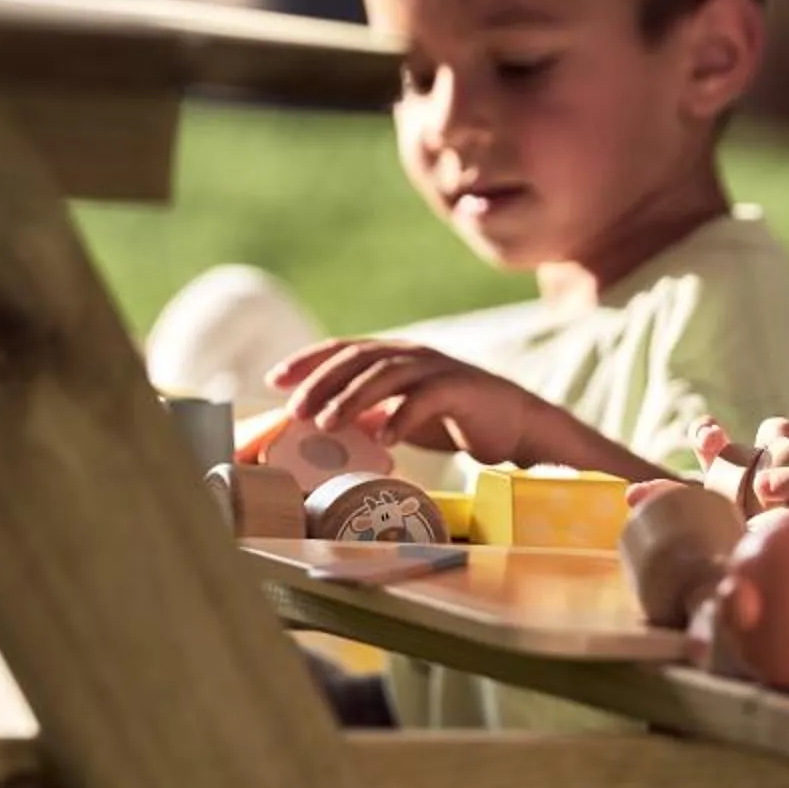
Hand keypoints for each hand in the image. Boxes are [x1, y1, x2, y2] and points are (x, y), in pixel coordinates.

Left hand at [269, 338, 555, 463]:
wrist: (514, 424)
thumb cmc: (452, 418)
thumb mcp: (400, 413)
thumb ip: (366, 412)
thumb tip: (320, 424)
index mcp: (395, 355)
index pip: (343, 349)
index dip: (307, 361)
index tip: (274, 379)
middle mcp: (413, 354)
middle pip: (359, 358)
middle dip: (322, 382)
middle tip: (297, 410)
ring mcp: (438, 368)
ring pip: (388, 374)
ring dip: (353, 398)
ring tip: (328, 424)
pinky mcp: (463, 389)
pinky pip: (427, 399)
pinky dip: (402, 416)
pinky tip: (384, 438)